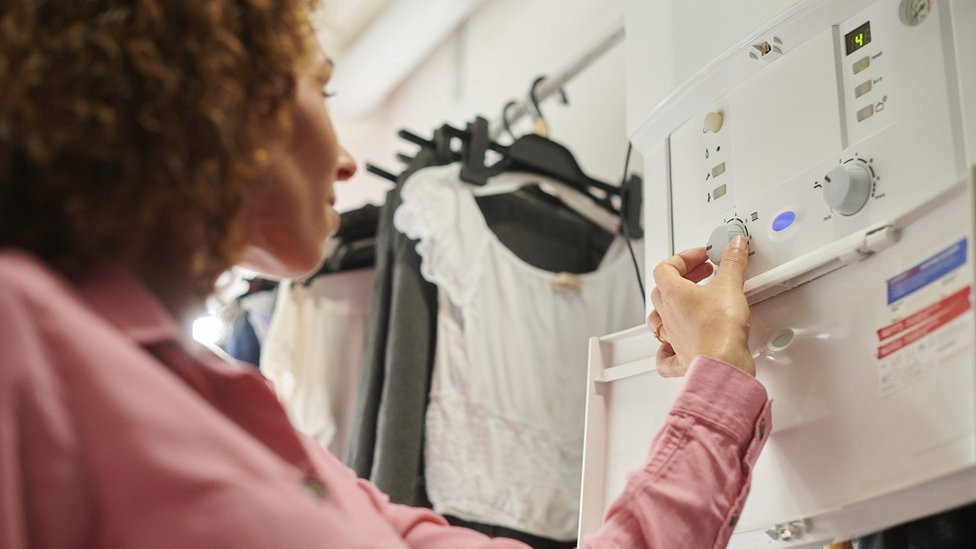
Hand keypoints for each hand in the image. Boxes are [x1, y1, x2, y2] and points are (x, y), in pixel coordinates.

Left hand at [646, 236, 753, 376]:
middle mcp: (668, 316)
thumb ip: (732, 262)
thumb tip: (735, 245)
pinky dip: (665, 352)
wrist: (722, 362)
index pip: (665, 268)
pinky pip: (665, 357)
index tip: (702, 256)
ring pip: (659, 319)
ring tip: (689, 302)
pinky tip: (670, 348)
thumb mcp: (730, 285)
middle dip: (683, 277)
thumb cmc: (719, 329)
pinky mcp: (683, 357)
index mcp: (673, 294)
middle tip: (703, 272)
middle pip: (663, 290)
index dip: (683, 258)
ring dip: (671, 307)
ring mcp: (673, 338)